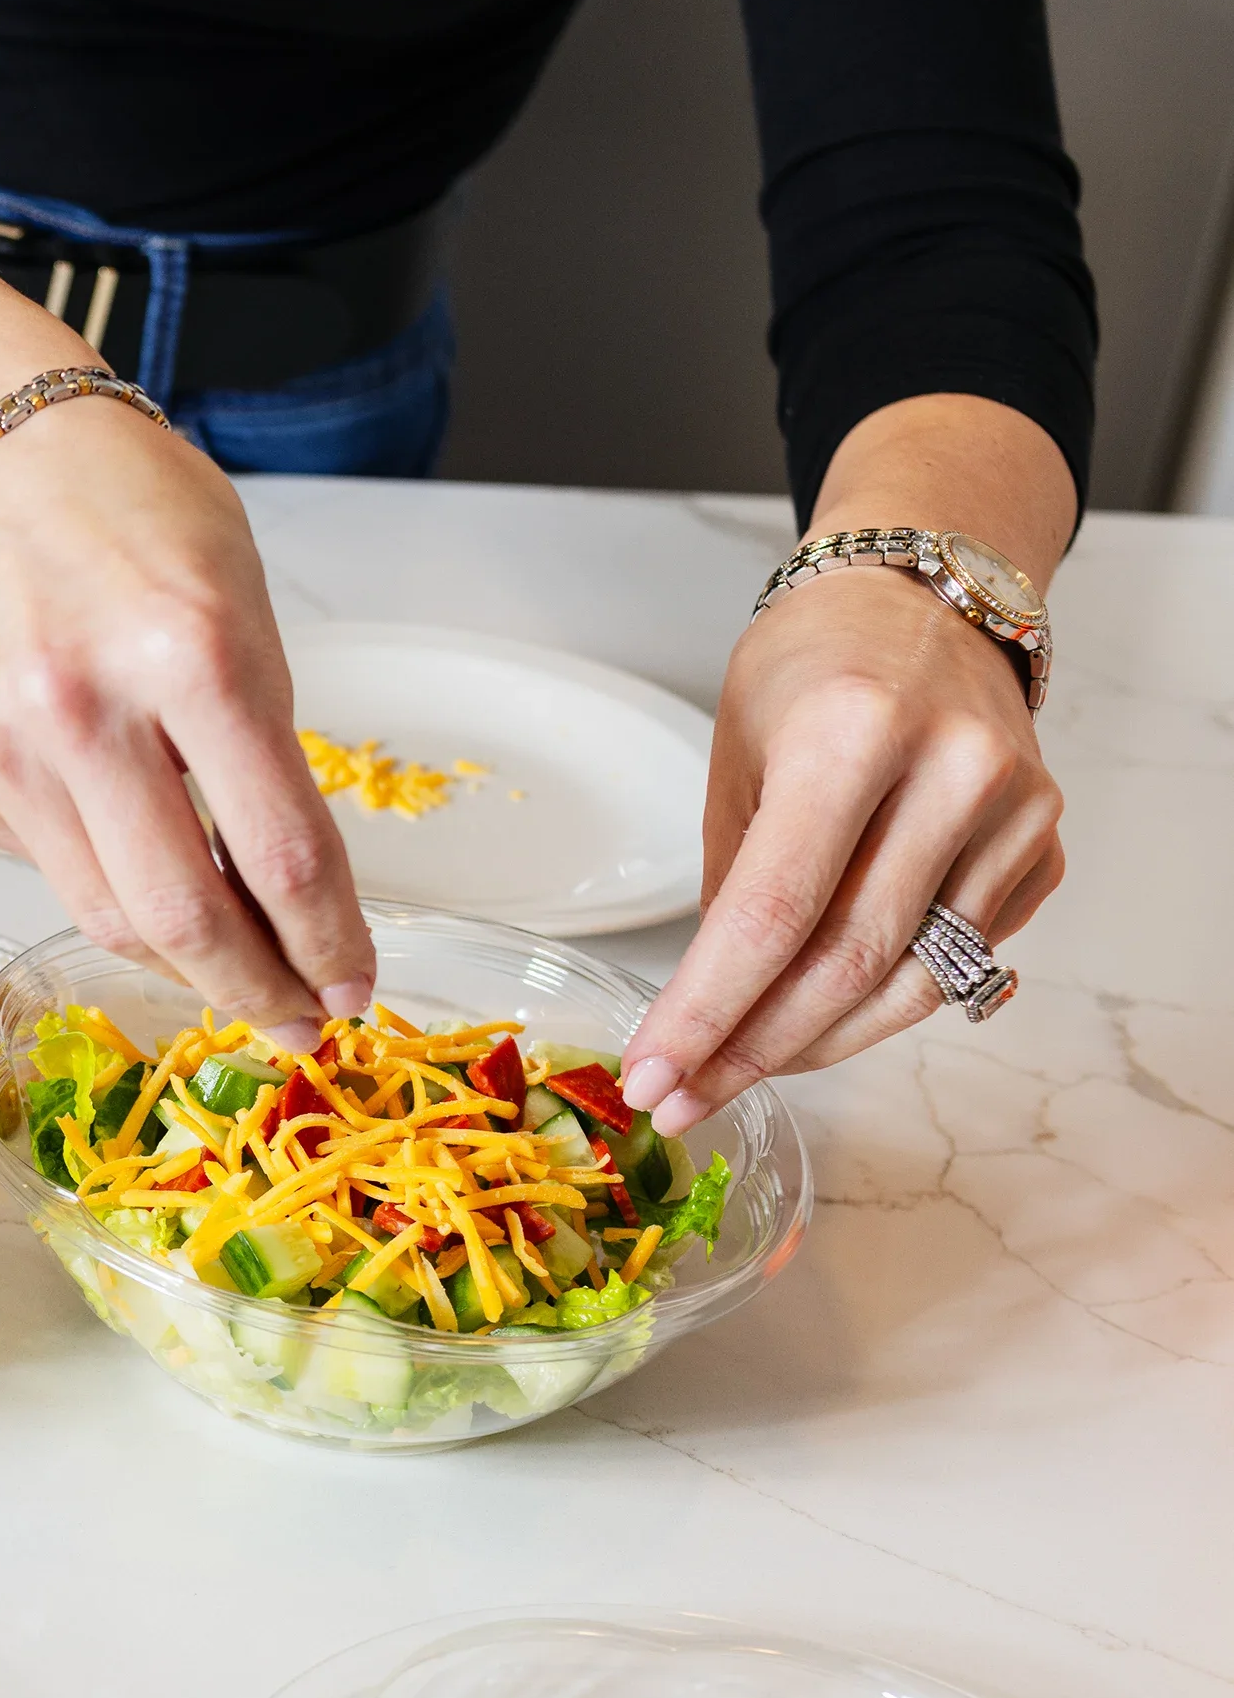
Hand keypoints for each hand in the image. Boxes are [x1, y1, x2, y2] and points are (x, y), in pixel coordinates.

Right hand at [0, 397, 375, 1047]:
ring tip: (236, 973)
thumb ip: (260, 746)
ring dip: (186, 963)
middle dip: (259, 992)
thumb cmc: (139, 517)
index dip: (329, 942)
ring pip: (109, 916)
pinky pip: (54, 869)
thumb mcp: (243, 608)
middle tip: (301, 1025)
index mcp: (191, 656)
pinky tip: (139, 856)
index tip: (354, 987)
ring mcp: (9, 748)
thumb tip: (285, 896)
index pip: (281, 852)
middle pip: (184, 917)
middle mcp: (86, 709)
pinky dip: (110, 884)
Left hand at [621, 404, 1070, 1130]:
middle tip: (683, 1098)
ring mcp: (1013, 814)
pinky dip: (882, 1002)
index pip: (774, 913)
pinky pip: (960, 961)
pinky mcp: (1044, 847)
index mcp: (852, 734)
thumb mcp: (738, 754)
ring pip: (913, 982)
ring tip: (737, 1072)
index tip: (654, 1078)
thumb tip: (707, 1015)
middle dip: (754, 1048)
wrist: (924, 600)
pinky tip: (819, 1016)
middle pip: (847, 963)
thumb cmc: (809, 668)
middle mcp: (950, 773)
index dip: (710, 1012)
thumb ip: (734, 883)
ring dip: (817, 1044)